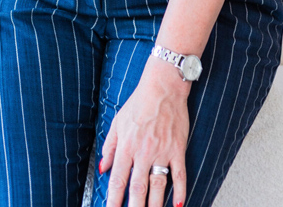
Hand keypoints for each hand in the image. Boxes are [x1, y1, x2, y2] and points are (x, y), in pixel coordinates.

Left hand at [99, 56, 189, 206]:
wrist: (163, 86)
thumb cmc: (140, 102)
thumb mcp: (118, 122)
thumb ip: (109, 146)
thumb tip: (102, 168)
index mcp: (127, 146)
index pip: (118, 180)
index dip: (113, 200)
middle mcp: (143, 152)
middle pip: (137, 188)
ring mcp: (162, 151)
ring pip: (158, 186)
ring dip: (154, 205)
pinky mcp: (177, 148)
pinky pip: (180, 174)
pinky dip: (180, 190)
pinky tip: (178, 204)